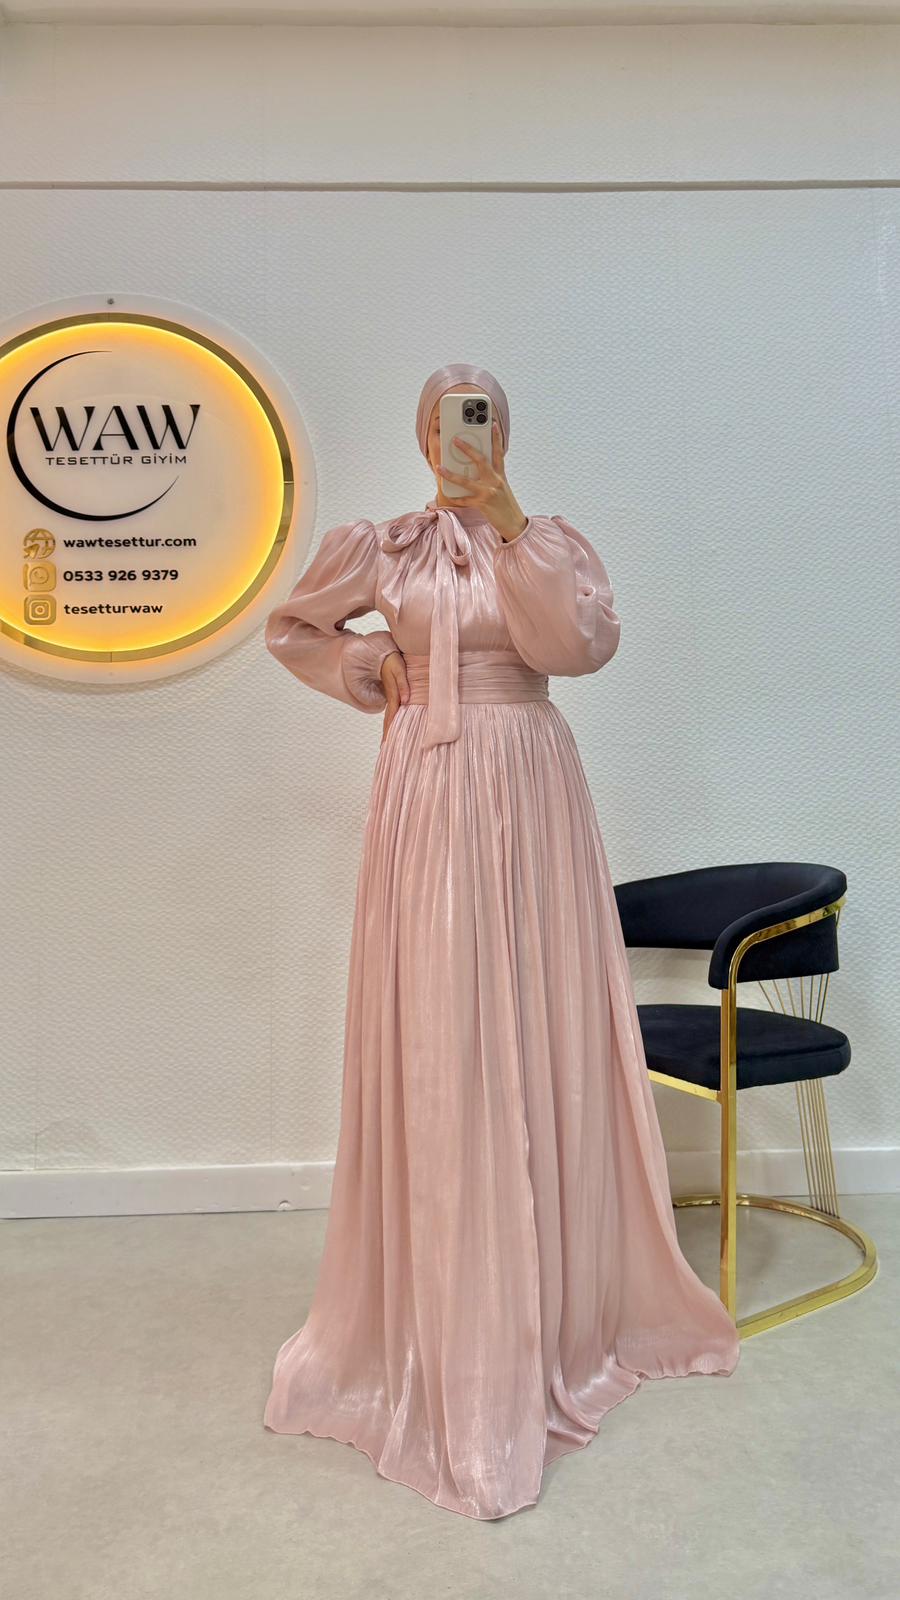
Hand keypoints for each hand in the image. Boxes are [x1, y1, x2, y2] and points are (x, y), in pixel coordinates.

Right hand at [380, 649, 408, 742]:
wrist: (384, 656)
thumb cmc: (392, 661)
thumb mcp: (399, 670)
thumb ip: (403, 684)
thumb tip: (405, 700)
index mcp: (393, 696)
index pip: (391, 717)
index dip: (389, 730)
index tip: (386, 743)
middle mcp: (392, 699)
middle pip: (388, 720)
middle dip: (386, 734)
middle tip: (384, 749)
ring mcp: (392, 698)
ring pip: (390, 717)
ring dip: (388, 729)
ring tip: (386, 743)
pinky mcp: (394, 695)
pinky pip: (393, 711)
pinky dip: (392, 721)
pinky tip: (394, 727)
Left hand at [437, 419, 527, 541]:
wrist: (514, 524)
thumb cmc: (506, 506)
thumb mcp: (502, 488)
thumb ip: (491, 477)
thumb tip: (475, 470)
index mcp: (500, 475)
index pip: (499, 452)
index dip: (496, 437)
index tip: (492, 424)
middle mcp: (495, 481)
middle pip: (480, 460)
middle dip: (467, 449)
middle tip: (455, 439)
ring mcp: (488, 492)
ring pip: (466, 481)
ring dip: (451, 474)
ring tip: (440, 468)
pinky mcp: (482, 504)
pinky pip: (465, 499)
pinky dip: (456, 497)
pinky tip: (447, 494)